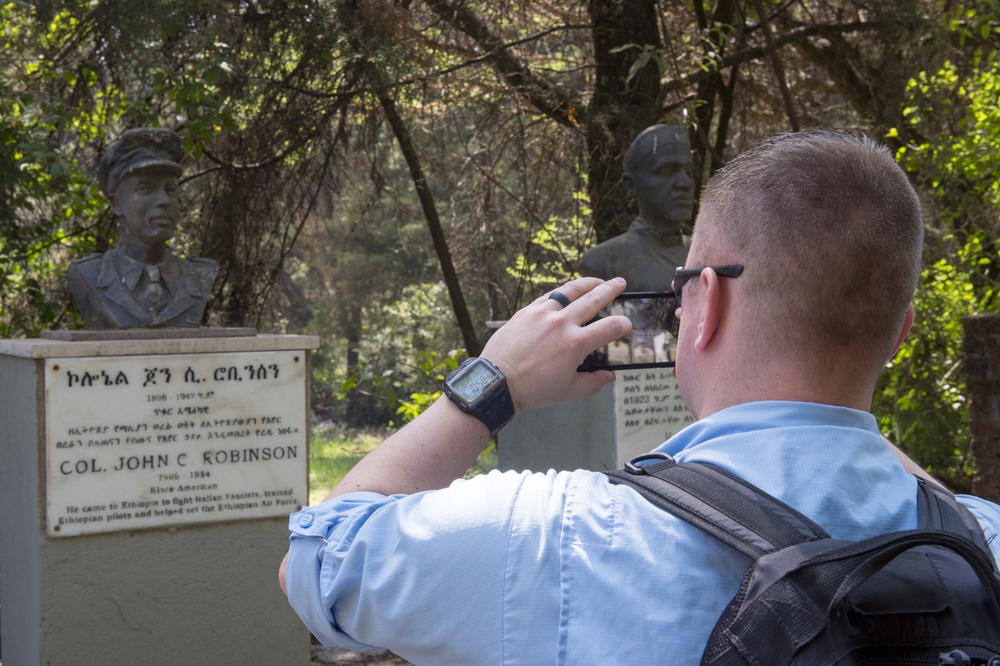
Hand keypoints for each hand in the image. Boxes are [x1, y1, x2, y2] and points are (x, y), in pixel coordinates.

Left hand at [481, 277, 630, 412]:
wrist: (497, 382)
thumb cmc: (533, 390)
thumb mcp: (569, 391)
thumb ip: (593, 382)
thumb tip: (609, 376)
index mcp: (576, 344)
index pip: (611, 327)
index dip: (624, 325)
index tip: (626, 326)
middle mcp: (562, 324)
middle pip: (594, 298)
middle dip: (611, 289)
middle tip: (620, 283)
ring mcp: (543, 314)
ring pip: (570, 290)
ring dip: (587, 283)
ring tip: (597, 281)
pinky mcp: (527, 312)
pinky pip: (549, 296)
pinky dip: (561, 292)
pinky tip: (567, 292)